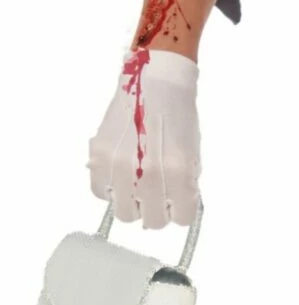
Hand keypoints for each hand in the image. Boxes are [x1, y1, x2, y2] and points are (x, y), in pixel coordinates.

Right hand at [88, 47, 200, 226]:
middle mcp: (149, 174)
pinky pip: (100, 192)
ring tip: (136, 185)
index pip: (182, 219)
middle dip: (157, 210)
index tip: (177, 203)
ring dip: (132, 203)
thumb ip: (184, 186)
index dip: (180, 211)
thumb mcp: (192, 155)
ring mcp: (121, 167)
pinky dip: (109, 188)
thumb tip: (176, 207)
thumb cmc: (178, 116)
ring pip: (124, 213)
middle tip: (156, 196)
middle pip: (153, 221)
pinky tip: (119, 175)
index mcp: (179, 173)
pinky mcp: (100, 157)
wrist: (156, 83)